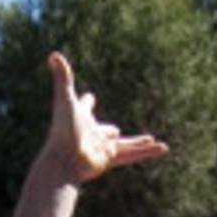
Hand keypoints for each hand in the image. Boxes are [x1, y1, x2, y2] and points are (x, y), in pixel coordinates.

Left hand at [37, 50, 168, 191]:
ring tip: (152, 139)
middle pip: (103, 132)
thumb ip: (63, 77)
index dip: (86, 102)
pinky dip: (147, 152)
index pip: (84, 107)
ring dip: (139, 143)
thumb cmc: (63, 130)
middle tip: (114, 130)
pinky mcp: (108, 160)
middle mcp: (90, 135)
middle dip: (107, 131)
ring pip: (125, 145)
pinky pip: (132, 155)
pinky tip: (163, 148)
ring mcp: (100, 149)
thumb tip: (53, 54)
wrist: (63, 161)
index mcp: (80, 119)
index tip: (89, 98)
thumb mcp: (65, 99)